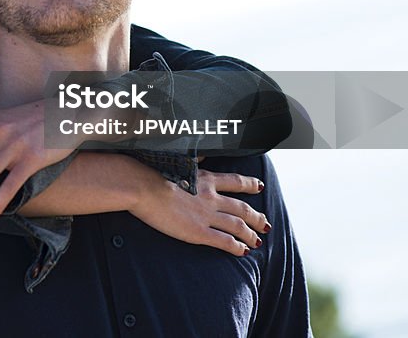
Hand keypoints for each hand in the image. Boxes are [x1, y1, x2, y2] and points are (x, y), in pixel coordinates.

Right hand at [129, 167, 269, 255]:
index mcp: (205, 179)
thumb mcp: (176, 160)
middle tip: (264, 223)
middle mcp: (211, 197)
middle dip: (256, 217)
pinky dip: (237, 247)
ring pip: (238, 226)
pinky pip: (225, 241)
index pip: (235, 181)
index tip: (259, 187)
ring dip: (250, 235)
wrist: (143, 187)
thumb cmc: (152, 172)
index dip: (250, 185)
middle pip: (242, 208)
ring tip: (257, 241)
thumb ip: (191, 161)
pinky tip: (243, 251)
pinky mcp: (199, 232)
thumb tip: (198, 157)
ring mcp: (207, 215)